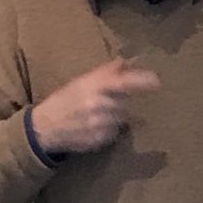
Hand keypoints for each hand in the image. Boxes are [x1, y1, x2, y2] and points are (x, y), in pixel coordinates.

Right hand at [29, 58, 161, 156]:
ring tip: (97, 116)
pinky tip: (94, 127)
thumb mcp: (81, 82)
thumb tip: (125, 62)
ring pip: (122, 120)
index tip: (157, 81)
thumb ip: (105, 73)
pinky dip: (109, 130)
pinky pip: (114, 134)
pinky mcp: (100, 140)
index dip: (141, 81)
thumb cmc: (64, 100)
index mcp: (94, 86)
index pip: (123, 82)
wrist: (44, 127)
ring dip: (115, 118)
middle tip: (104, 103)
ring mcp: (100, 124)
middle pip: (126, 104)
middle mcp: (99, 104)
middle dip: (120, 103)